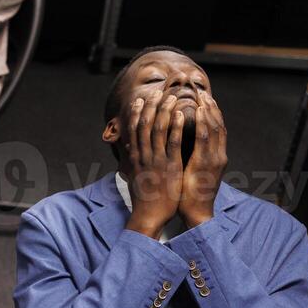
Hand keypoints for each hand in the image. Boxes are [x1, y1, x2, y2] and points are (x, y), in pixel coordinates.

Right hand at [124, 95, 185, 238]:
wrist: (149, 215)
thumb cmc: (144, 197)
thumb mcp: (134, 175)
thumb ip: (132, 159)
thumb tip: (127, 148)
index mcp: (135, 157)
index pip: (133, 129)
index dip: (137, 113)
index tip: (140, 99)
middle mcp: (143, 155)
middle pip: (145, 124)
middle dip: (151, 106)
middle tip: (158, 92)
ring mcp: (156, 160)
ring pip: (158, 129)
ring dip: (165, 111)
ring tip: (172, 97)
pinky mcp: (169, 166)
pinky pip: (172, 143)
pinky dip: (176, 127)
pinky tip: (181, 115)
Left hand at [180, 92, 227, 227]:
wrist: (196, 214)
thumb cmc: (190, 194)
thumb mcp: (193, 172)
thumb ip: (193, 157)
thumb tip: (181, 144)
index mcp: (215, 158)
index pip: (217, 130)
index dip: (212, 113)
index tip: (205, 99)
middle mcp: (218, 156)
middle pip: (218, 125)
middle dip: (211, 108)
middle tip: (203, 92)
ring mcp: (213, 159)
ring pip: (213, 128)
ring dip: (208, 111)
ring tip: (201, 96)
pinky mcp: (205, 164)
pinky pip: (204, 139)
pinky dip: (203, 123)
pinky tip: (197, 112)